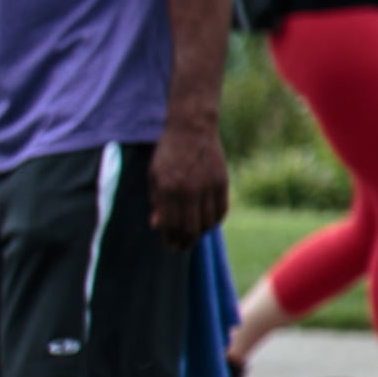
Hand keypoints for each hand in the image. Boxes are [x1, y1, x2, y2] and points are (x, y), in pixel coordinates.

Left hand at [148, 118, 227, 247]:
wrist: (192, 129)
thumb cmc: (167, 153)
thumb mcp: (154, 176)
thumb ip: (156, 202)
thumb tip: (157, 226)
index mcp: (169, 189)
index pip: (171, 225)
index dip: (170, 240)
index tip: (168, 246)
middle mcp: (190, 190)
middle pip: (191, 229)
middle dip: (184, 242)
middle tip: (180, 247)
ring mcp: (208, 187)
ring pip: (208, 223)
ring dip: (200, 233)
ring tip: (192, 235)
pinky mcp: (223, 182)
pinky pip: (221, 211)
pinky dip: (215, 221)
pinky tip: (207, 223)